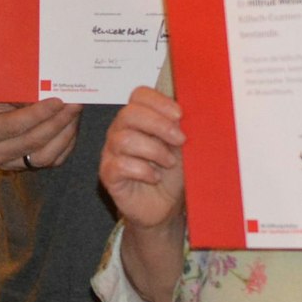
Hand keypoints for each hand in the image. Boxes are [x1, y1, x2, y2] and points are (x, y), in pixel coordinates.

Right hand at [0, 88, 81, 171]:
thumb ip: (15, 91)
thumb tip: (45, 93)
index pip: (11, 125)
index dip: (37, 114)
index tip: (57, 101)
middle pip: (31, 142)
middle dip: (56, 122)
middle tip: (73, 104)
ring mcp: (8, 165)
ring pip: (45, 156)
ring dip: (65, 133)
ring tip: (75, 112)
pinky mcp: (26, 168)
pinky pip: (53, 160)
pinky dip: (66, 142)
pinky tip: (72, 124)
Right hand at [99, 86, 187, 228]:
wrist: (165, 207)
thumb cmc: (172, 174)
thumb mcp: (182, 148)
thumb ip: (182, 128)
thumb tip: (193, 113)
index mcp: (139, 118)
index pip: (139, 95)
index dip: (159, 101)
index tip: (180, 116)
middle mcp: (120, 130)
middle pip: (129, 114)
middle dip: (158, 125)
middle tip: (180, 141)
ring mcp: (111, 152)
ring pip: (124, 139)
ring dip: (153, 151)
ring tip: (169, 163)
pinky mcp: (108, 173)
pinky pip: (119, 165)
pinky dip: (143, 171)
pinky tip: (155, 177)